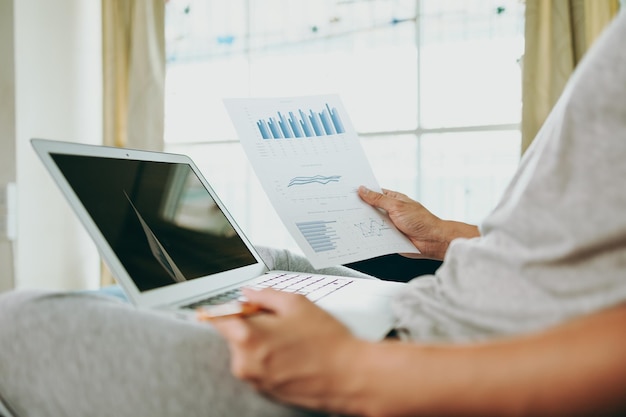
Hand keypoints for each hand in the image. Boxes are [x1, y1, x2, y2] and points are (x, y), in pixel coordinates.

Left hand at [210, 288, 364, 412]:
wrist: (350, 376)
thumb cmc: (327, 342)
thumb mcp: (296, 303)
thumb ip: (264, 294)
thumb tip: (248, 293)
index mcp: (247, 337)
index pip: (218, 318)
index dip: (223, 308)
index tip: (222, 306)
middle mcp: (245, 363)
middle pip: (234, 335)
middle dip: (250, 325)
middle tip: (278, 320)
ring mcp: (255, 381)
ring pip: (248, 352)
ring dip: (262, 343)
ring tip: (292, 340)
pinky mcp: (266, 392)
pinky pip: (259, 368)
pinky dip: (271, 359)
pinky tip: (294, 354)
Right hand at [358, 186, 478, 259]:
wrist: (432, 241)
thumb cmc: (421, 221)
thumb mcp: (397, 206)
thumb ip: (378, 199)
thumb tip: (363, 190)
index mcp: (393, 199)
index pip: (373, 193)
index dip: (361, 192)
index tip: (347, 192)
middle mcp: (389, 211)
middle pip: (369, 208)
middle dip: (359, 209)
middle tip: (343, 207)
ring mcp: (389, 225)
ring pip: (371, 223)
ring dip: (363, 223)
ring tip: (347, 221)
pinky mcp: (388, 238)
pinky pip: (375, 235)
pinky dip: (368, 235)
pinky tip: (358, 234)